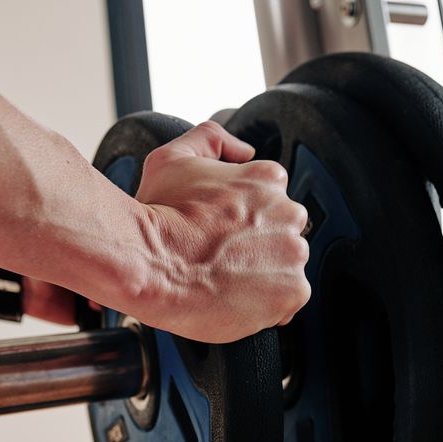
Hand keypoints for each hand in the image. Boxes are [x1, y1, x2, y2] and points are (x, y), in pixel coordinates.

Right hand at [128, 121, 310, 343]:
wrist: (149, 264)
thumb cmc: (159, 215)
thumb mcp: (173, 156)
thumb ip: (211, 139)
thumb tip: (244, 149)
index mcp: (268, 178)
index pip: (270, 196)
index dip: (244, 215)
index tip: (224, 228)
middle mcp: (289, 212)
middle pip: (282, 231)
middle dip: (257, 242)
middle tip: (222, 255)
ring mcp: (293, 253)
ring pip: (286, 264)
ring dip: (263, 271)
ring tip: (225, 277)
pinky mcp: (293, 291)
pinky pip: (288, 298)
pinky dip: (268, 301)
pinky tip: (236, 296)